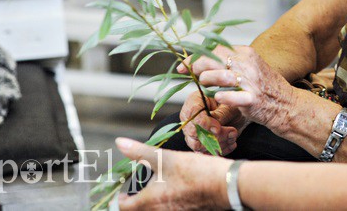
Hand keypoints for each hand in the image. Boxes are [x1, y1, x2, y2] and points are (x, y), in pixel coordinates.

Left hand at [116, 138, 231, 209]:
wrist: (227, 185)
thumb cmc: (196, 172)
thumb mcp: (166, 158)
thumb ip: (140, 152)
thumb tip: (120, 143)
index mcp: (150, 201)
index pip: (124, 207)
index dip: (120, 198)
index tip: (124, 190)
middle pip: (139, 210)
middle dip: (136, 200)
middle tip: (140, 187)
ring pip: (155, 210)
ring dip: (152, 202)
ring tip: (159, 186)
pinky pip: (170, 210)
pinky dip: (167, 203)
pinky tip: (177, 189)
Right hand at [179, 90, 243, 155]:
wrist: (239, 113)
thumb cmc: (233, 104)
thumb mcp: (230, 105)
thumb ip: (221, 114)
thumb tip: (214, 129)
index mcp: (195, 100)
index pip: (192, 113)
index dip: (204, 123)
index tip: (218, 128)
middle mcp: (190, 117)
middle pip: (193, 132)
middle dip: (214, 136)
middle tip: (231, 132)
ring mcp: (192, 131)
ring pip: (197, 145)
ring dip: (218, 144)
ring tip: (233, 137)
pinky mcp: (199, 142)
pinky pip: (204, 152)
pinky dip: (219, 150)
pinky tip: (231, 144)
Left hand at [180, 46, 294, 134]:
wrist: (287, 104)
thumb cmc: (264, 88)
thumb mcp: (250, 67)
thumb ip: (231, 62)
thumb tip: (203, 60)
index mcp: (247, 53)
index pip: (216, 48)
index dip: (196, 55)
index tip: (185, 64)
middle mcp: (249, 65)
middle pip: (214, 59)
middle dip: (196, 65)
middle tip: (187, 73)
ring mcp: (251, 82)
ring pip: (221, 75)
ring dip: (207, 79)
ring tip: (204, 85)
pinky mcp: (252, 99)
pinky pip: (232, 96)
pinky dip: (222, 96)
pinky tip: (218, 97)